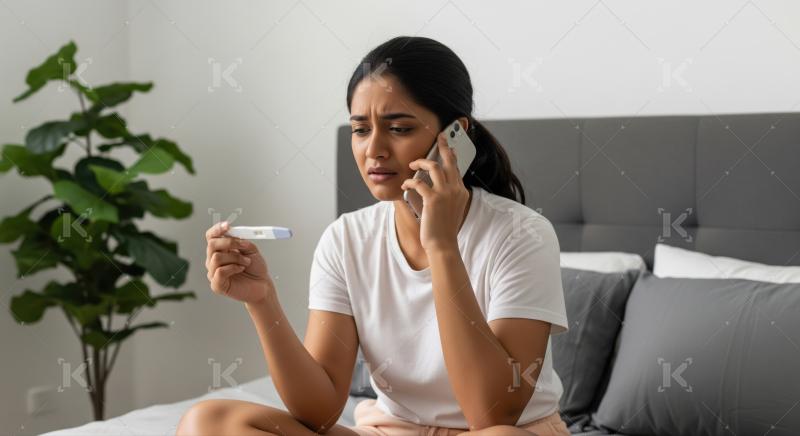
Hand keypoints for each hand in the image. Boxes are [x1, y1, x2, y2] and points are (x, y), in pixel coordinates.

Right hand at [205, 221, 273, 302]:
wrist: (262, 285)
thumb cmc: (255, 268)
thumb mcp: (250, 249)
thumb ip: (240, 240)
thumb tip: (231, 233)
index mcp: (220, 249)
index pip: (211, 236)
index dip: (217, 229)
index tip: (227, 226)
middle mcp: (213, 260)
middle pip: (212, 244)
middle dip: (230, 243)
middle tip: (244, 246)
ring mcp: (213, 273)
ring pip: (217, 257)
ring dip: (235, 257)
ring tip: (246, 262)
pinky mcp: (216, 285)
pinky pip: (219, 271)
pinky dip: (233, 268)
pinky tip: (240, 269)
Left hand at [401, 132, 469, 252]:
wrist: (443, 245)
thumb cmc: (444, 230)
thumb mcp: (451, 210)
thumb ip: (448, 196)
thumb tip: (436, 185)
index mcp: (462, 192)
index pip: (456, 168)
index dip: (451, 156)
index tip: (448, 147)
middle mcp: (456, 190)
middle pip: (449, 161)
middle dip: (443, 146)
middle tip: (439, 137)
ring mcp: (445, 194)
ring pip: (434, 166)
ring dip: (421, 163)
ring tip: (412, 165)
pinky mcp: (433, 199)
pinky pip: (418, 183)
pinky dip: (409, 182)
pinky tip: (405, 185)